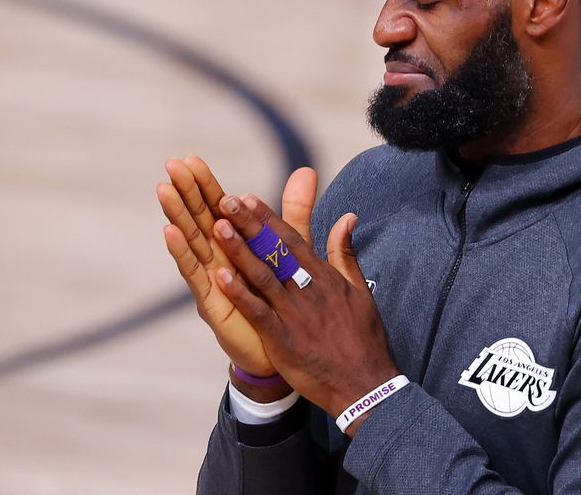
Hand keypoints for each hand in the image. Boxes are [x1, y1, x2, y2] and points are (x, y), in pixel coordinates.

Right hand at [156, 156, 316, 381]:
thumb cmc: (281, 295)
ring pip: (193, 241)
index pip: (218, 208)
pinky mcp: (213, 302)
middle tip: (172, 164)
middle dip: (187, 191)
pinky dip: (183, 253)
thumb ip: (296, 212)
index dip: (206, 185)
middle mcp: (219, 257)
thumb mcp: (292, 248)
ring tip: (165, 190)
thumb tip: (307, 171)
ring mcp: (213, 279)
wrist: (286, 345)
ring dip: (178, 215)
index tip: (191, 158)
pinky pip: (196, 275)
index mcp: (237, 244)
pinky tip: (170, 233)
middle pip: (200, 218)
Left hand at [211, 193, 398, 434]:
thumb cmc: (362, 337)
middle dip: (248, 225)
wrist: (364, 382)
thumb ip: (345, 253)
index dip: (267, 218)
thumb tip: (347, 218)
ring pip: (262, 276)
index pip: (292, 240)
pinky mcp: (283, 338)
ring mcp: (294, 313)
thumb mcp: (359, 290)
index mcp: (324, 277)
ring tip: (217, 228)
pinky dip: (239, 294)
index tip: (246, 198)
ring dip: (239, 251)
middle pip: (274, 252)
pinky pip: (258, 311)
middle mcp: (308, 290)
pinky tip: (219, 277)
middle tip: (225, 201)